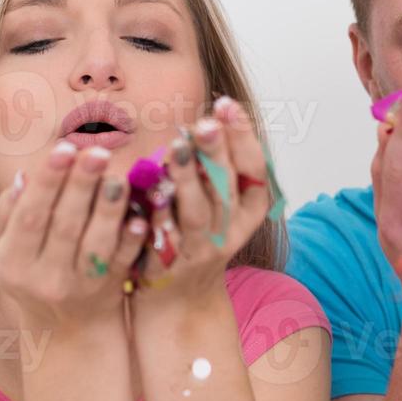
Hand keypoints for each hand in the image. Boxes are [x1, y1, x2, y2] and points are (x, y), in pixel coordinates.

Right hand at [0, 139, 149, 336]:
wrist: (65, 328)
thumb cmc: (31, 272)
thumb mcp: (5, 249)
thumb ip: (7, 214)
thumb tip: (22, 177)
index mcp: (11, 262)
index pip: (29, 216)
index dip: (47, 182)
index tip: (64, 147)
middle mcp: (43, 277)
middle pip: (64, 225)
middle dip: (81, 185)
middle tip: (96, 152)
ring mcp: (79, 287)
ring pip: (95, 244)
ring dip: (108, 209)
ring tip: (118, 177)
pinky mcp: (109, 290)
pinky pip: (122, 263)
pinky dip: (131, 241)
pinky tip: (141, 217)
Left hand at [132, 96, 271, 307]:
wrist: (179, 296)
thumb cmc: (195, 231)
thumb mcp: (216, 198)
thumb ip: (216, 163)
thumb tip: (214, 111)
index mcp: (249, 210)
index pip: (254, 168)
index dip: (243, 136)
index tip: (226, 103)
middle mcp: (230, 230)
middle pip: (226, 187)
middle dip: (217, 152)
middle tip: (204, 122)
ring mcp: (201, 250)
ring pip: (197, 211)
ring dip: (187, 179)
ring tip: (178, 147)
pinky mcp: (171, 264)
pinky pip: (163, 236)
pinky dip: (157, 212)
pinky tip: (147, 189)